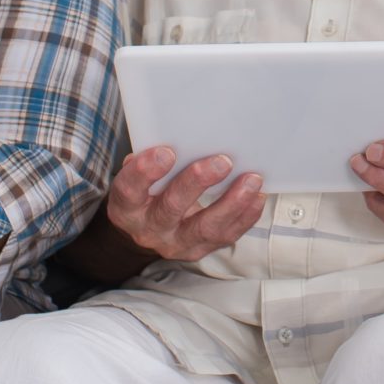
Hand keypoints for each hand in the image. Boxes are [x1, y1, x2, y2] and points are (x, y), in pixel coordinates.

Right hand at [104, 146, 266, 262]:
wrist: (148, 229)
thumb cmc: (147, 191)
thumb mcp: (140, 175)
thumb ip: (153, 158)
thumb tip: (183, 133)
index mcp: (127, 206)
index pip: (129, 190)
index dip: (145, 173)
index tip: (167, 152)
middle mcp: (148, 229)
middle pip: (171, 208)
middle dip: (197, 183)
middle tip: (222, 162)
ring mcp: (175, 243)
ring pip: (205, 228)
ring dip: (232, 203)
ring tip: (251, 180)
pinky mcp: (199, 249)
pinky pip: (225, 236)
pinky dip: (245, 215)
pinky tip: (256, 197)